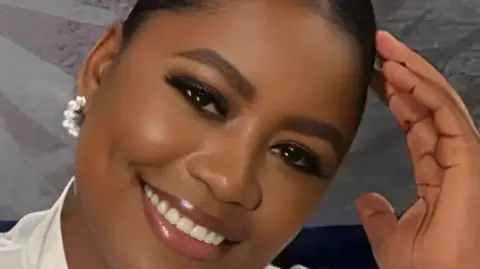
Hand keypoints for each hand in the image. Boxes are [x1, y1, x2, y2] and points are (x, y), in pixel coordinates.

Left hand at [355, 30, 479, 268]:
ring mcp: (464, 157)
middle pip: (429, 106)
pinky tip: (400, 71)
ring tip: (386, 49)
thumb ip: (380, 215)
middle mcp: (453, 160)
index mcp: (438, 174)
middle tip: (380, 50)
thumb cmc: (424, 268)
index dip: (397, 99)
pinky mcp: (469, 158)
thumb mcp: (390, 235)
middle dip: (405, 75)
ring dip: (412, 72)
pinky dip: (423, 89)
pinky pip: (445, 114)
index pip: (418, 125)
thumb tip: (368, 200)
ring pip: (438, 102)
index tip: (374, 79)